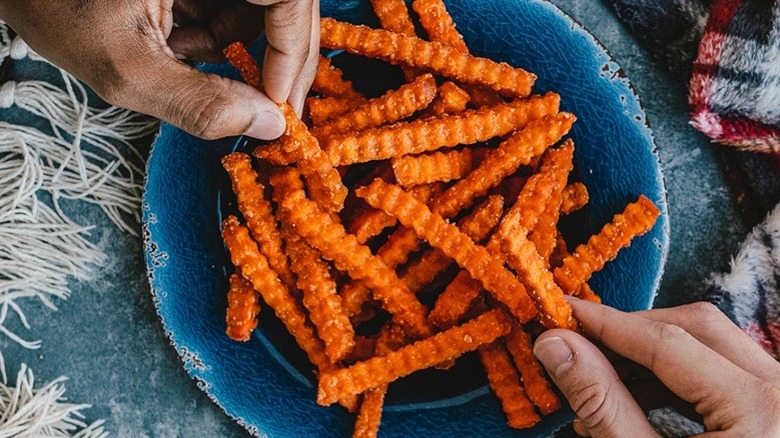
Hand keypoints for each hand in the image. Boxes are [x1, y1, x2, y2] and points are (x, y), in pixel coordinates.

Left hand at [0, 0, 319, 139]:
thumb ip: (198, 102)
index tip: (278, 105)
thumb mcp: (125, 66)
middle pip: (287, 5)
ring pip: (266, 10)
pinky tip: (185, 46)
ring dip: (244, 50)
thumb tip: (267, 126)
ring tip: (193, 62)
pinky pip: (238, 7)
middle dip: (278, 61)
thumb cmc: (57, 4)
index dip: (293, 52)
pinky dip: (221, 37)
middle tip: (268, 110)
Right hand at [533, 298, 779, 436]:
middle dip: (631, 331)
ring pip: (711, 343)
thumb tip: (556, 347)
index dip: (605, 325)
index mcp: (760, 408)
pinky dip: (675, 376)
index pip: (665, 342)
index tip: (561, 313)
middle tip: (581, 344)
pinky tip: (635, 400)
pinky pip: (722, 370)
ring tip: (601, 382)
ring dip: (651, 353)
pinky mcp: (774, 410)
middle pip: (696, 327)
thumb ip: (601, 403)